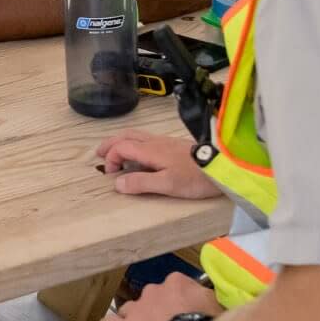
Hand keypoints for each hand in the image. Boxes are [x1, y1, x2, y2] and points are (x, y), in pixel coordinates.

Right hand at [95, 130, 221, 198]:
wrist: (220, 168)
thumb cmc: (194, 178)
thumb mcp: (166, 184)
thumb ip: (140, 183)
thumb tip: (117, 183)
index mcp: (150, 150)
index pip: (121, 147)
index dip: (110, 158)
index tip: (110, 174)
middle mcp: (154, 141)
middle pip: (126, 136)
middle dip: (110, 144)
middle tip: (99, 153)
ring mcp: (165, 141)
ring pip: (137, 135)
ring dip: (122, 142)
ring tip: (114, 151)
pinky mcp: (173, 144)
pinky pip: (146, 139)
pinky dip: (134, 143)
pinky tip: (139, 154)